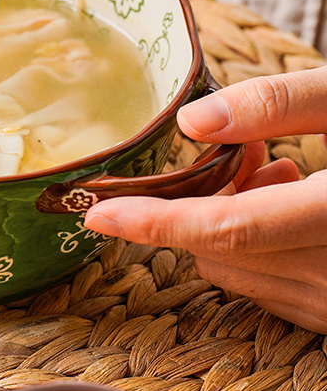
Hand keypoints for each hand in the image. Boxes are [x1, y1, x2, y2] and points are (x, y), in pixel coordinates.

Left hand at [85, 65, 326, 331]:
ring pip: (241, 272)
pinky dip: (258, 245)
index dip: (152, 223)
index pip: (225, 230)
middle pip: (222, 251)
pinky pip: (274, 287)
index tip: (96, 213)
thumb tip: (191, 124)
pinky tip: (294, 199)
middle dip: (204, 200)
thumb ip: (281, 102)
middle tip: (246, 146)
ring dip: (230, 220)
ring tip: (281, 165)